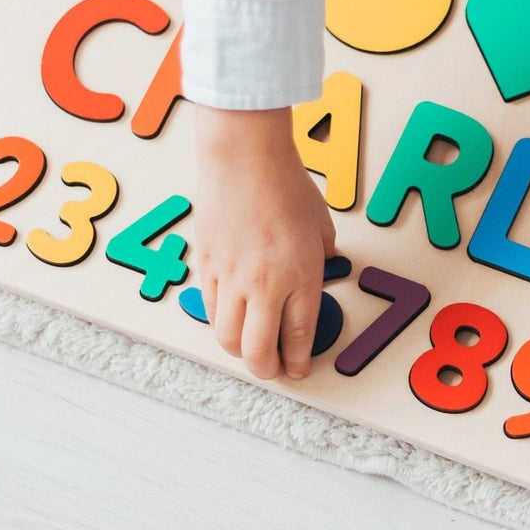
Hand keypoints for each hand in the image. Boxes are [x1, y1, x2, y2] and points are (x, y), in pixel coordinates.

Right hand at [191, 106, 336, 380]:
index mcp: (301, 277)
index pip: (299, 337)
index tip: (299, 369)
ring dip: (239, 352)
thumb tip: (321, 268)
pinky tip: (230, 319)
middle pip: (259, 352)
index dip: (298, 361)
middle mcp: (265, 286)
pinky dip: (221, 322)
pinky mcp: (207, 266)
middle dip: (267, 369)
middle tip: (272, 369)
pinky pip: (211, 309)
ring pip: (228, 338)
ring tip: (248, 350)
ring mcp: (231, 279)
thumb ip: (322, 254)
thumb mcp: (321, 224)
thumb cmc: (286, 185)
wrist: (244, 159)